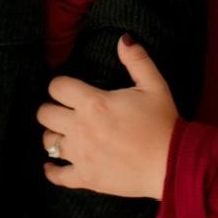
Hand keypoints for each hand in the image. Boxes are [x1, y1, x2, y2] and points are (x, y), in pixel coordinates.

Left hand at [37, 35, 177, 199]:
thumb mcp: (154, 85)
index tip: (69, 89)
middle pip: (45, 114)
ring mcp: (81, 155)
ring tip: (64, 133)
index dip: (60, 85)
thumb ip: (137, 60)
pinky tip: (51, 166)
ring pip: (48, 142)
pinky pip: (58, 176)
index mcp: (94, 103)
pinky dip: (52, 170)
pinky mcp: (86, 178)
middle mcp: (81, 128)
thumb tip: (124, 38)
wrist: (172, 164)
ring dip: (53, 135)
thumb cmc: (163, 123)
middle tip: (64, 110)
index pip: (57, 87)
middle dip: (52, 108)